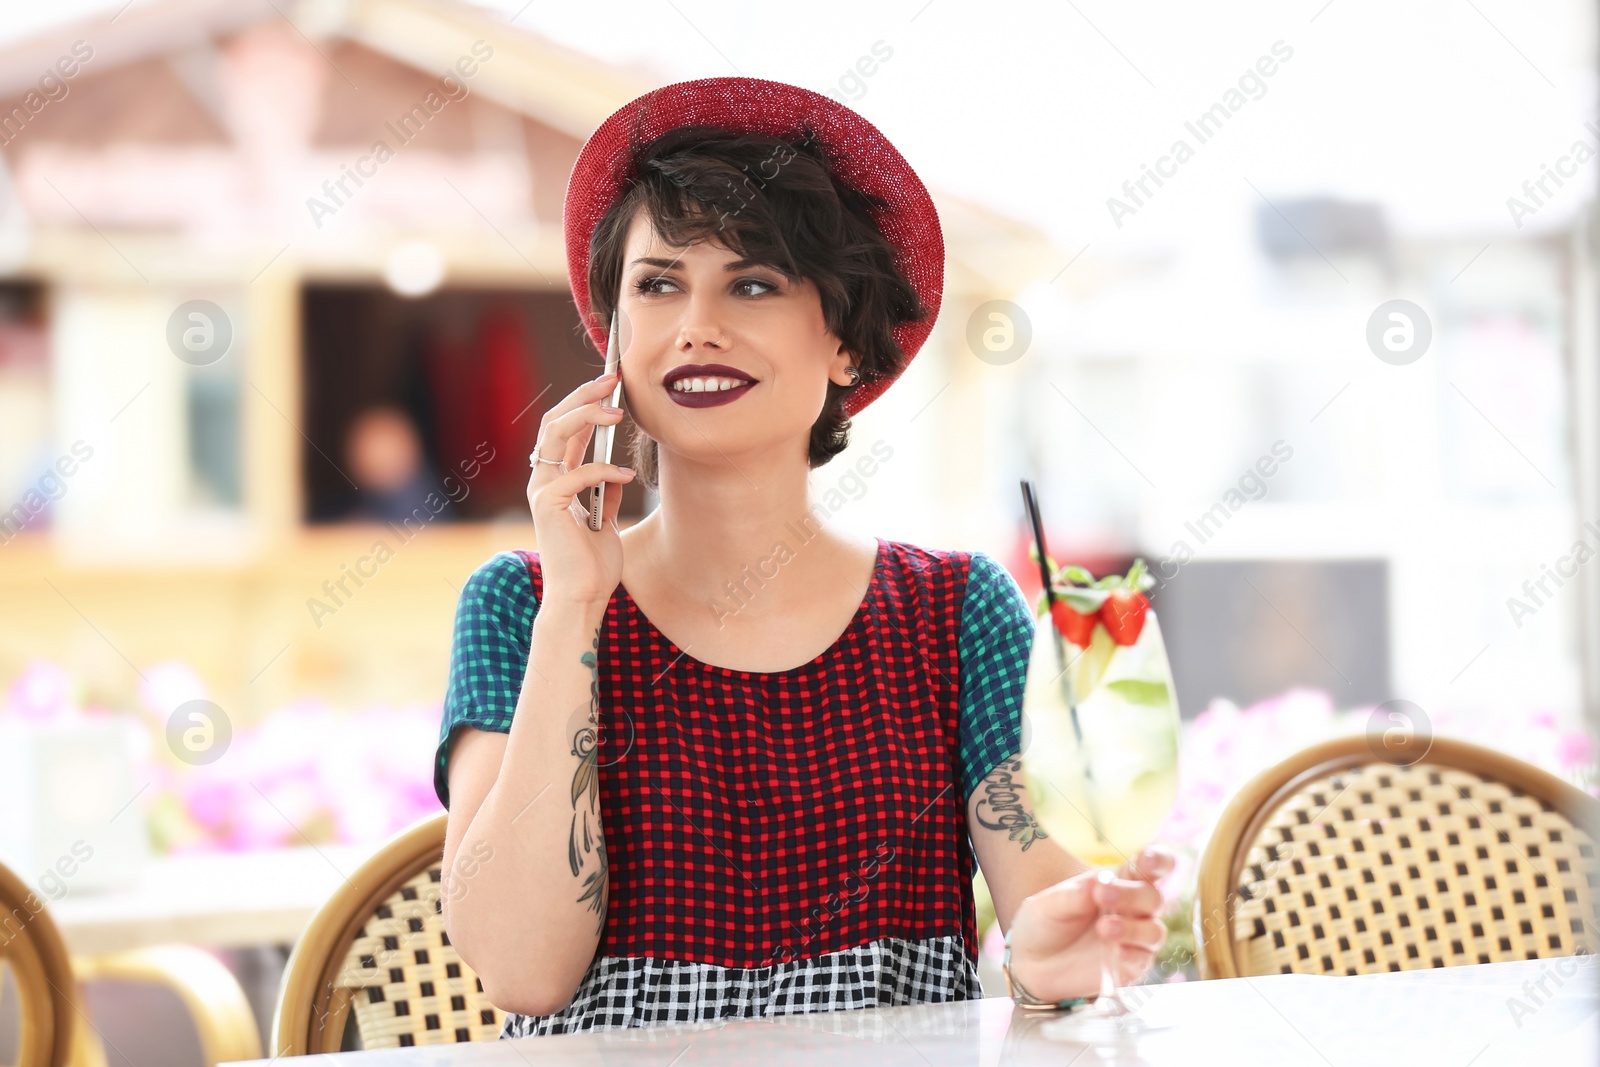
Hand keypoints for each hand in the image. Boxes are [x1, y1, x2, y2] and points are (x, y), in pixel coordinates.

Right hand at [525, 370, 634, 606]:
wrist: (582, 598)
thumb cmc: (593, 566)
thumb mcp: (606, 522)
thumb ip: (604, 496)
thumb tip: (617, 475)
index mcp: (557, 481)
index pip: (566, 429)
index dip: (586, 402)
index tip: (612, 385)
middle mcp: (544, 480)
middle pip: (556, 421)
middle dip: (583, 396)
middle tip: (612, 379)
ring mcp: (543, 491)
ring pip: (555, 435)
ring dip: (586, 417)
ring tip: (616, 411)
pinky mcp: (548, 506)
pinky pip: (575, 475)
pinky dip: (602, 471)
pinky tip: (625, 476)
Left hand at [1004, 846, 1175, 1001]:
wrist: (1032, 963)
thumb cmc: (1045, 922)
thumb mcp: (1049, 904)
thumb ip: (1074, 895)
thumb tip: (1095, 884)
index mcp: (1117, 881)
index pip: (1149, 866)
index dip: (1157, 860)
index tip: (1147, 860)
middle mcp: (1132, 908)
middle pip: (1152, 897)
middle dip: (1131, 894)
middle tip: (1103, 894)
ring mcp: (1134, 937)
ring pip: (1153, 930)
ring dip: (1132, 928)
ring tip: (1104, 928)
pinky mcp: (1131, 965)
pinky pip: (1143, 959)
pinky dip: (1133, 954)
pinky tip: (1118, 954)